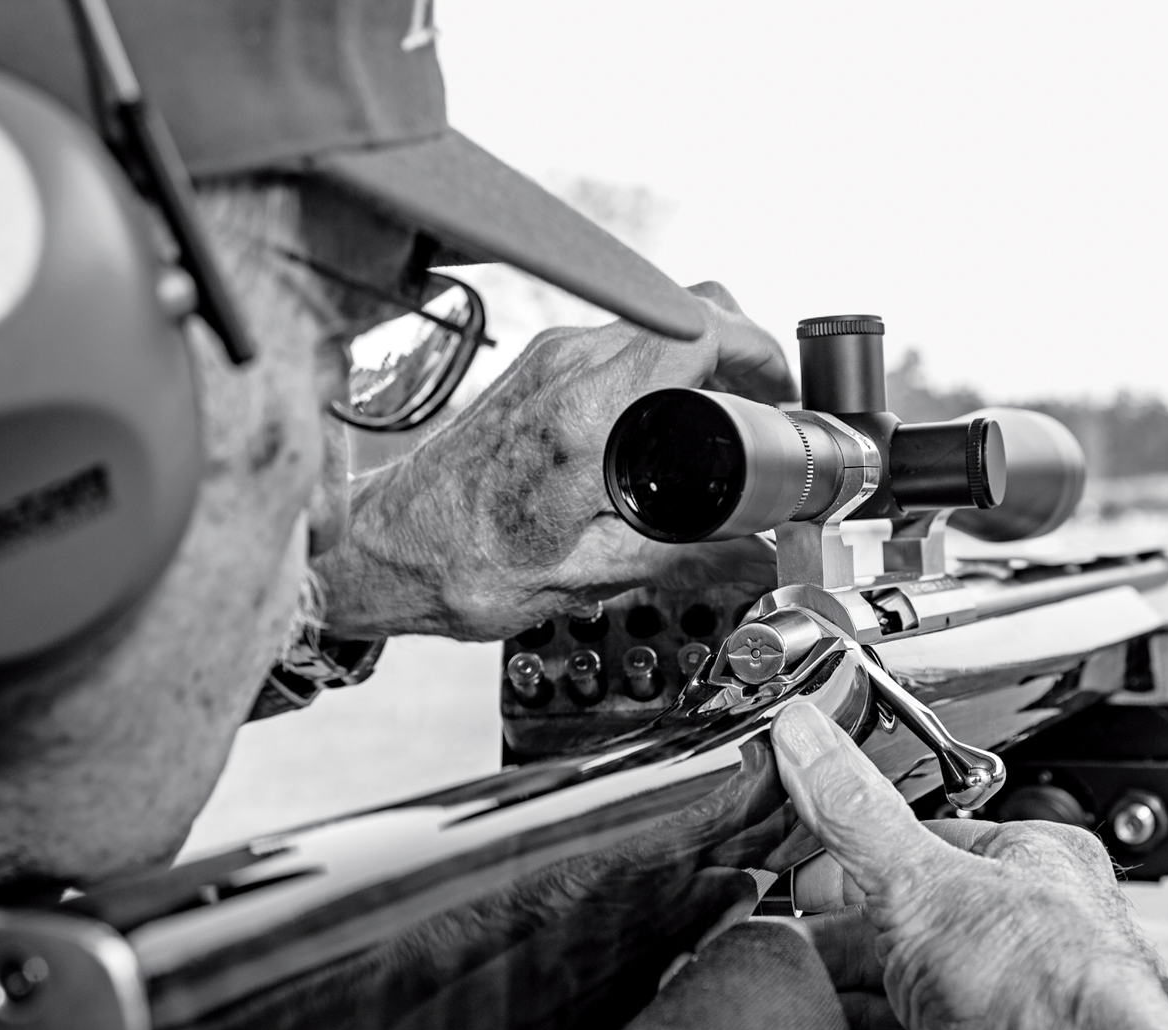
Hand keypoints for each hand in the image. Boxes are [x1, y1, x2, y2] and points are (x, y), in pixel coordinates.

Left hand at [313, 282, 796, 640]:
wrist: (383, 551)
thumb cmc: (464, 565)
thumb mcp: (590, 577)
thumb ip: (688, 562)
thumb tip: (761, 562)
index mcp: (584, 415)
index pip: (696, 329)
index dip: (759, 351)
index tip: (783, 397)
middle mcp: (567, 367)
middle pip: (688, 313)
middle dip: (744, 358)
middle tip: (769, 417)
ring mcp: (550, 357)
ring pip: (658, 324)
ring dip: (704, 363)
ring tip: (728, 424)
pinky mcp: (539, 364)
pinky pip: (625, 344)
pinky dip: (665, 373)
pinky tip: (671, 428)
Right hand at [770, 701, 1167, 1029]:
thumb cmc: (1043, 981)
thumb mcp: (919, 872)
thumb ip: (852, 808)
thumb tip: (806, 734)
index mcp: (1028, 863)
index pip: (929, 843)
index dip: (860, 853)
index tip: (802, 862)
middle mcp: (1021, 936)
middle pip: (906, 924)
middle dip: (839, 935)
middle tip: (781, 933)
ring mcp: (998, 1010)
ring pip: (898, 993)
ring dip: (841, 995)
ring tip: (789, 989)